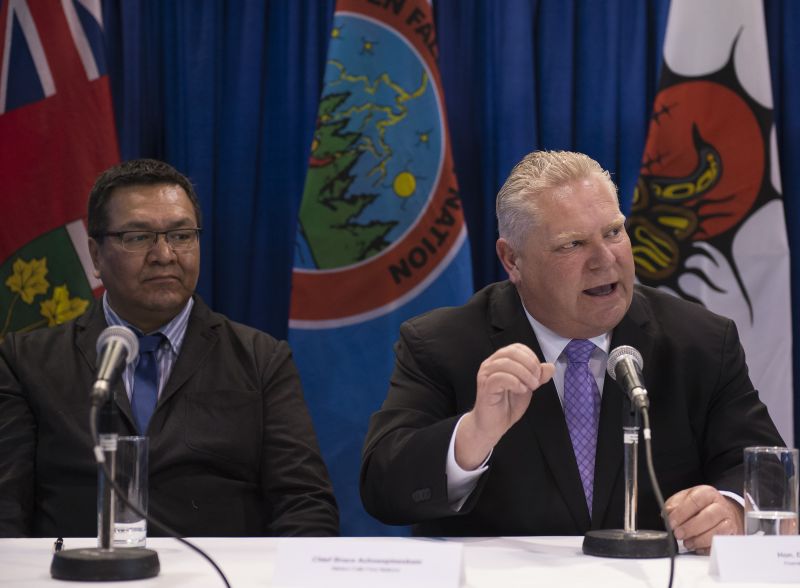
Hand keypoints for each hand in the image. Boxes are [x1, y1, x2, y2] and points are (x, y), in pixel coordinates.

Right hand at [455, 343, 553, 469]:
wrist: (493, 425)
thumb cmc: (507, 405)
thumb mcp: (528, 388)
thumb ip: (538, 377)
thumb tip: (550, 366)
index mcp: (500, 360)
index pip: (517, 347)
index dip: (531, 357)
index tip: (538, 373)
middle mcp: (490, 364)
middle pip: (511, 352)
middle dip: (529, 365)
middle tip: (536, 381)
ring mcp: (486, 375)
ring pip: (505, 363)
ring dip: (524, 374)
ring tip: (531, 387)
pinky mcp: (485, 387)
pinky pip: (499, 378)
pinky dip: (515, 382)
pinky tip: (521, 390)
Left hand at [665, 485, 743, 553]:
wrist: (722, 511)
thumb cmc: (701, 505)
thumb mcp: (685, 498)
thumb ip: (674, 505)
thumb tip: (667, 514)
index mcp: (707, 493)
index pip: (695, 501)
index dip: (681, 513)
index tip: (671, 522)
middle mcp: (720, 506)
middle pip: (707, 517)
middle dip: (690, 528)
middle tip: (678, 534)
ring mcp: (728, 521)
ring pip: (716, 532)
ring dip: (699, 540)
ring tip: (687, 543)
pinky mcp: (731, 535)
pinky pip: (720, 544)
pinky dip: (707, 548)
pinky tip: (698, 547)